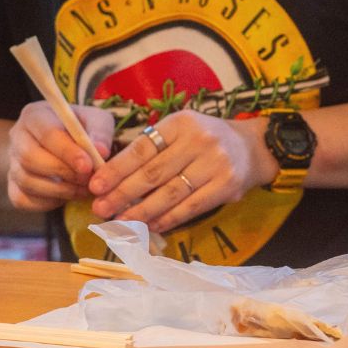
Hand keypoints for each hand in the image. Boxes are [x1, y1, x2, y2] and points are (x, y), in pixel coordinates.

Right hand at [6, 101, 113, 210]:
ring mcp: (13, 162)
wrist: (71, 143)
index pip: (47, 134)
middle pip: (31, 158)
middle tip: (89, 179)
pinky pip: (22, 199)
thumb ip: (100, 133)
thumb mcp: (98, 121)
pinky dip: (48, 202)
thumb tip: (101, 152)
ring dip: (60, 190)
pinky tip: (69, 195)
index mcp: (35, 115)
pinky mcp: (13, 185)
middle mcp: (18, 137)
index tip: (88, 166)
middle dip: (64, 172)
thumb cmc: (84, 128)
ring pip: (27, 181)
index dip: (67, 152)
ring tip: (85, 188)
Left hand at [88, 110, 275, 232]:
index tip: (95, 186)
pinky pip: (191, 207)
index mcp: (182, 122)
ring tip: (120, 221)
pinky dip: (168, 218)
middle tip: (101, 208)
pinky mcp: (226, 186)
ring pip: (170, 194)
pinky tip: (151, 225)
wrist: (252, 147)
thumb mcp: (180, 130)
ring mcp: (216, 164)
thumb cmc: (206, 139)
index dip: (116, 169)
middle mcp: (200, 140)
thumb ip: (151, 147)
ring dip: (141, 211)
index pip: (142, 148)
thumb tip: (110, 177)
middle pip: (153, 173)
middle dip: (123, 193)